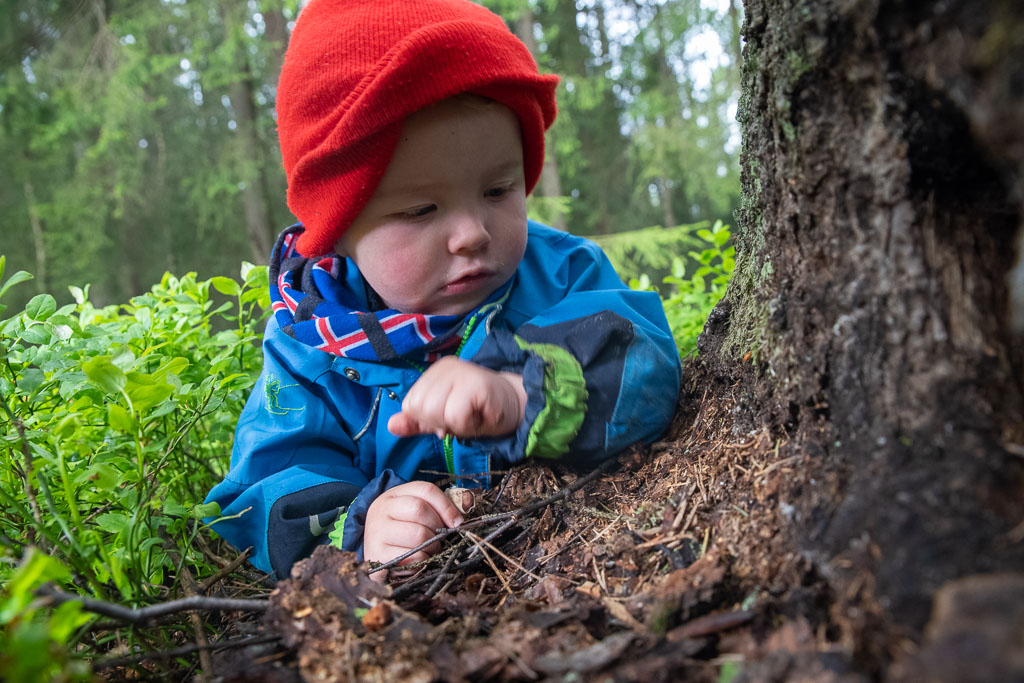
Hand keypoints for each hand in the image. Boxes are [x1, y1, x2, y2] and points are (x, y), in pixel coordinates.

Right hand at [363, 481, 463, 574]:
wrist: (374, 555)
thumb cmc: (401, 532)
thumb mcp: (412, 514)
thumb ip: (433, 509)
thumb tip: (458, 519)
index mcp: (393, 495)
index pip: (426, 490)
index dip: (446, 506)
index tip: (457, 522)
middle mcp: (381, 510)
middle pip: (420, 510)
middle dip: (438, 527)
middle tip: (439, 538)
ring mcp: (377, 532)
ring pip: (418, 535)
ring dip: (432, 546)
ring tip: (429, 549)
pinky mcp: (378, 556)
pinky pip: (414, 557)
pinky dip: (423, 560)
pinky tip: (418, 559)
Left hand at [387, 357, 525, 438]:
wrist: (516, 406)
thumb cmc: (479, 412)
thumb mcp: (442, 419)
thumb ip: (416, 422)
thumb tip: (391, 426)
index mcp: (434, 373)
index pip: (410, 405)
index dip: (428, 420)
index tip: (451, 416)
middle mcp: (445, 367)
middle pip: (420, 408)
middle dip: (440, 423)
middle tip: (462, 418)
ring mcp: (462, 372)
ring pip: (435, 412)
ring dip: (454, 425)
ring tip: (470, 416)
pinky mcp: (477, 384)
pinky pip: (455, 416)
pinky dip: (466, 425)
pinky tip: (480, 417)